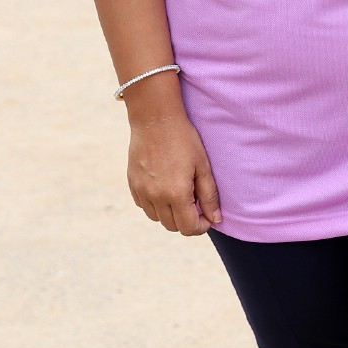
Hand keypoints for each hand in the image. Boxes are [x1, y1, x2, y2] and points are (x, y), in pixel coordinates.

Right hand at [126, 108, 221, 234]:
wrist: (155, 119)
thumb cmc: (183, 139)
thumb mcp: (202, 166)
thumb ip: (209, 196)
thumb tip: (215, 219)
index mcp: (176, 193)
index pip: (189, 228)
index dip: (201, 226)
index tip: (206, 215)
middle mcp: (156, 196)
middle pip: (173, 226)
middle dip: (187, 220)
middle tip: (194, 202)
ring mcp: (141, 191)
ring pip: (157, 218)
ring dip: (170, 213)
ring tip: (179, 194)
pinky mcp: (132, 183)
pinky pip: (144, 205)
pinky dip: (155, 204)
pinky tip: (163, 187)